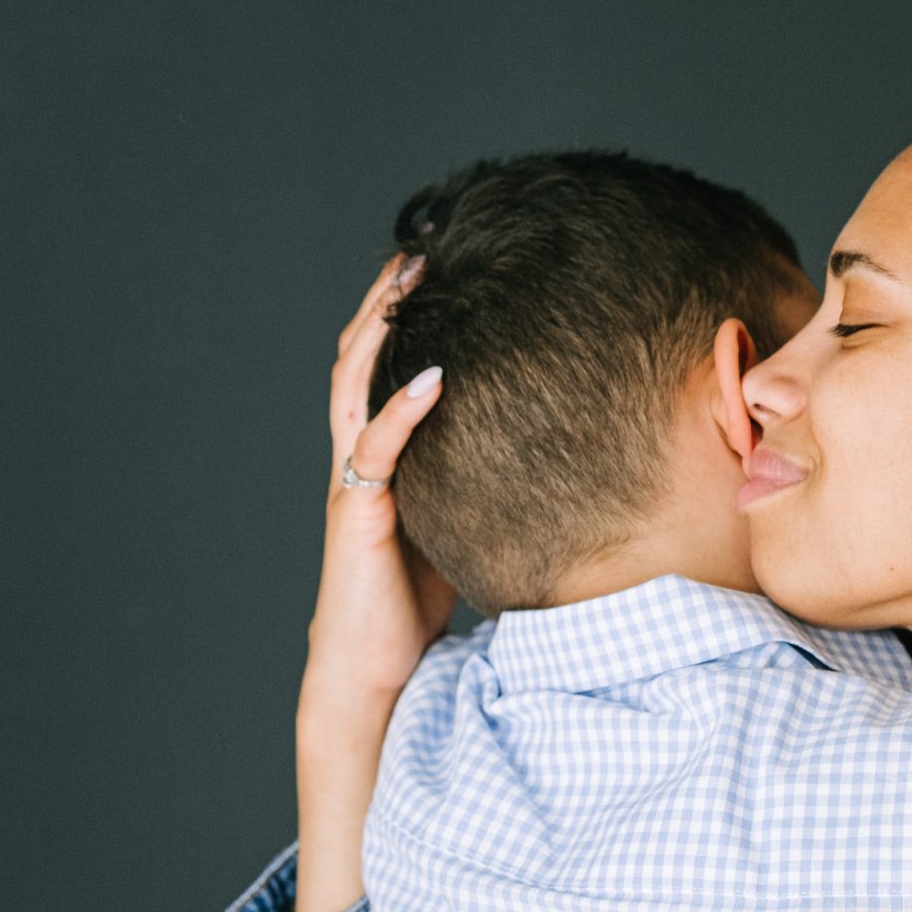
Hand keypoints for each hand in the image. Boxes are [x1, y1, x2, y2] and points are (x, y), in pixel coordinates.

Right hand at [299, 254, 455, 722]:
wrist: (376, 665)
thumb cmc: (418, 598)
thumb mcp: (459, 520)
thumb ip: (482, 481)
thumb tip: (557, 452)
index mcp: (382, 455)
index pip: (383, 368)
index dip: (399, 315)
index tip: (433, 265)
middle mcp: (361, 456)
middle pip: (359, 358)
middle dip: (382, 300)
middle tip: (415, 246)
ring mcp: (354, 480)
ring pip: (355, 386)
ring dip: (379, 329)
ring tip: (408, 278)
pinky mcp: (357, 512)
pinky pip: (377, 448)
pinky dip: (401, 408)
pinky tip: (432, 376)